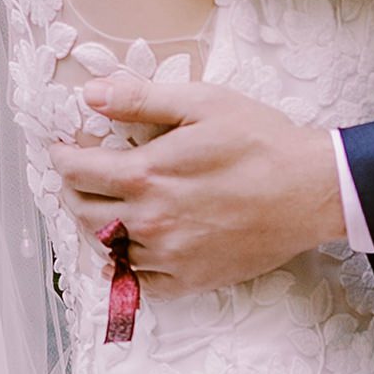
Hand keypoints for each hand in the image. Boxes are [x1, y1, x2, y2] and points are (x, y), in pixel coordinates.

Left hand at [47, 72, 345, 297]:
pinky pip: (139, 279)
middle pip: (83, 211)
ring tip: (107, 206)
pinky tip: (134, 245)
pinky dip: (127, 262)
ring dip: (98, 225)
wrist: (310, 191)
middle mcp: (149, 220)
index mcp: (146, 174)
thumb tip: (91, 95)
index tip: (63, 149)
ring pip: (106, 247)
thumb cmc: (260, 141)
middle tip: (81, 175)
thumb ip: (140, 99)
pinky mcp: (189, 279)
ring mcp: (168, 255)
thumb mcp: (202, 103)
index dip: (62, 157)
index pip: (77, 171)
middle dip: (73, 190)